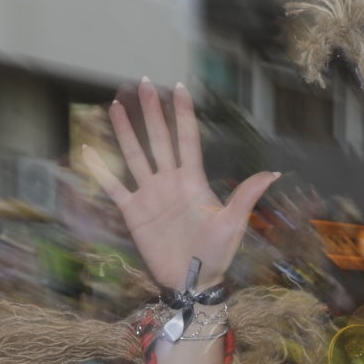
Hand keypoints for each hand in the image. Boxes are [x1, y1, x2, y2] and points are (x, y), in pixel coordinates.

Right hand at [85, 80, 279, 292]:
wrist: (192, 281)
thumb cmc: (216, 254)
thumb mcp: (233, 223)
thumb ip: (246, 195)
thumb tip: (274, 173)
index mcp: (193, 181)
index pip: (187, 139)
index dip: (183, 114)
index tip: (178, 87)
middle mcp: (169, 182)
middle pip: (158, 139)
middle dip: (152, 111)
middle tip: (143, 82)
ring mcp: (150, 194)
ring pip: (134, 155)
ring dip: (125, 131)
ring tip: (117, 105)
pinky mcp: (133, 211)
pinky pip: (113, 186)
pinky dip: (100, 169)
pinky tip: (89, 149)